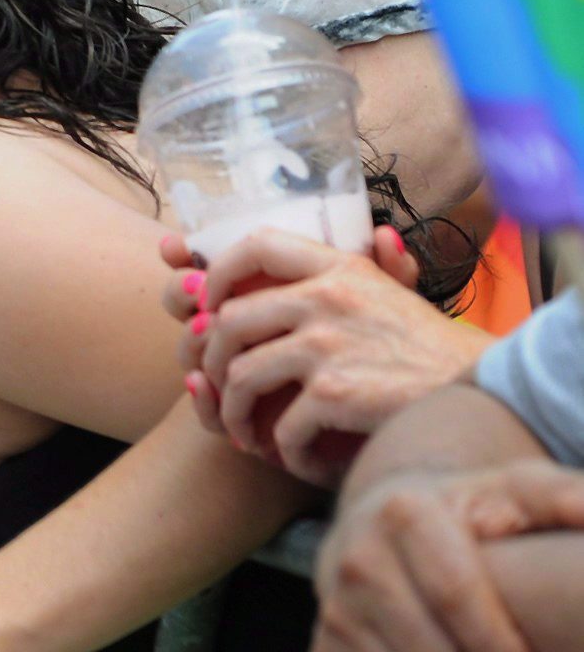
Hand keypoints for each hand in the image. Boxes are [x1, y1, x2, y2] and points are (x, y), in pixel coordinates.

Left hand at [182, 227, 480, 486]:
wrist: (484, 391)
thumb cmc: (430, 348)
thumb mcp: (392, 292)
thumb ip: (360, 269)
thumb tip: (371, 235)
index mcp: (337, 268)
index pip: (254, 245)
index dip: (218, 274)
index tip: (210, 306)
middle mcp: (326, 298)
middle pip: (229, 321)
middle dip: (212, 362)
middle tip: (219, 388)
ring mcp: (327, 345)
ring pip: (241, 376)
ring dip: (235, 414)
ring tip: (248, 434)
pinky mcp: (336, 393)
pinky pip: (282, 427)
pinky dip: (285, 452)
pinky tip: (299, 460)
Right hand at [316, 461, 583, 651]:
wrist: (377, 520)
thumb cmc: (462, 513)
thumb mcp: (508, 492)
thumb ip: (554, 497)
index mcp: (402, 514)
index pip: (457, 596)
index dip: (502, 639)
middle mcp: (358, 557)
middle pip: (432, 646)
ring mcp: (337, 602)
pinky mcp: (327, 637)